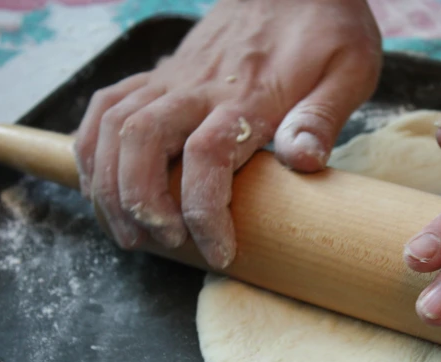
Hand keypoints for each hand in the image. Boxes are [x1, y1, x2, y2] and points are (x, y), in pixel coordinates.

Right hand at [74, 0, 380, 267]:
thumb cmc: (326, 29)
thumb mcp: (348, 70)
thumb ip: (322, 117)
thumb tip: (303, 161)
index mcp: (249, 95)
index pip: (208, 157)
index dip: (205, 213)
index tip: (220, 252)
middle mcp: (199, 87)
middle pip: (142, 141)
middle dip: (139, 202)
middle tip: (161, 242)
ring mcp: (173, 79)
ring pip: (113, 126)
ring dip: (108, 183)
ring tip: (128, 229)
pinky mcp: (161, 74)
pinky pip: (107, 105)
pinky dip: (92, 147)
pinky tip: (101, 182)